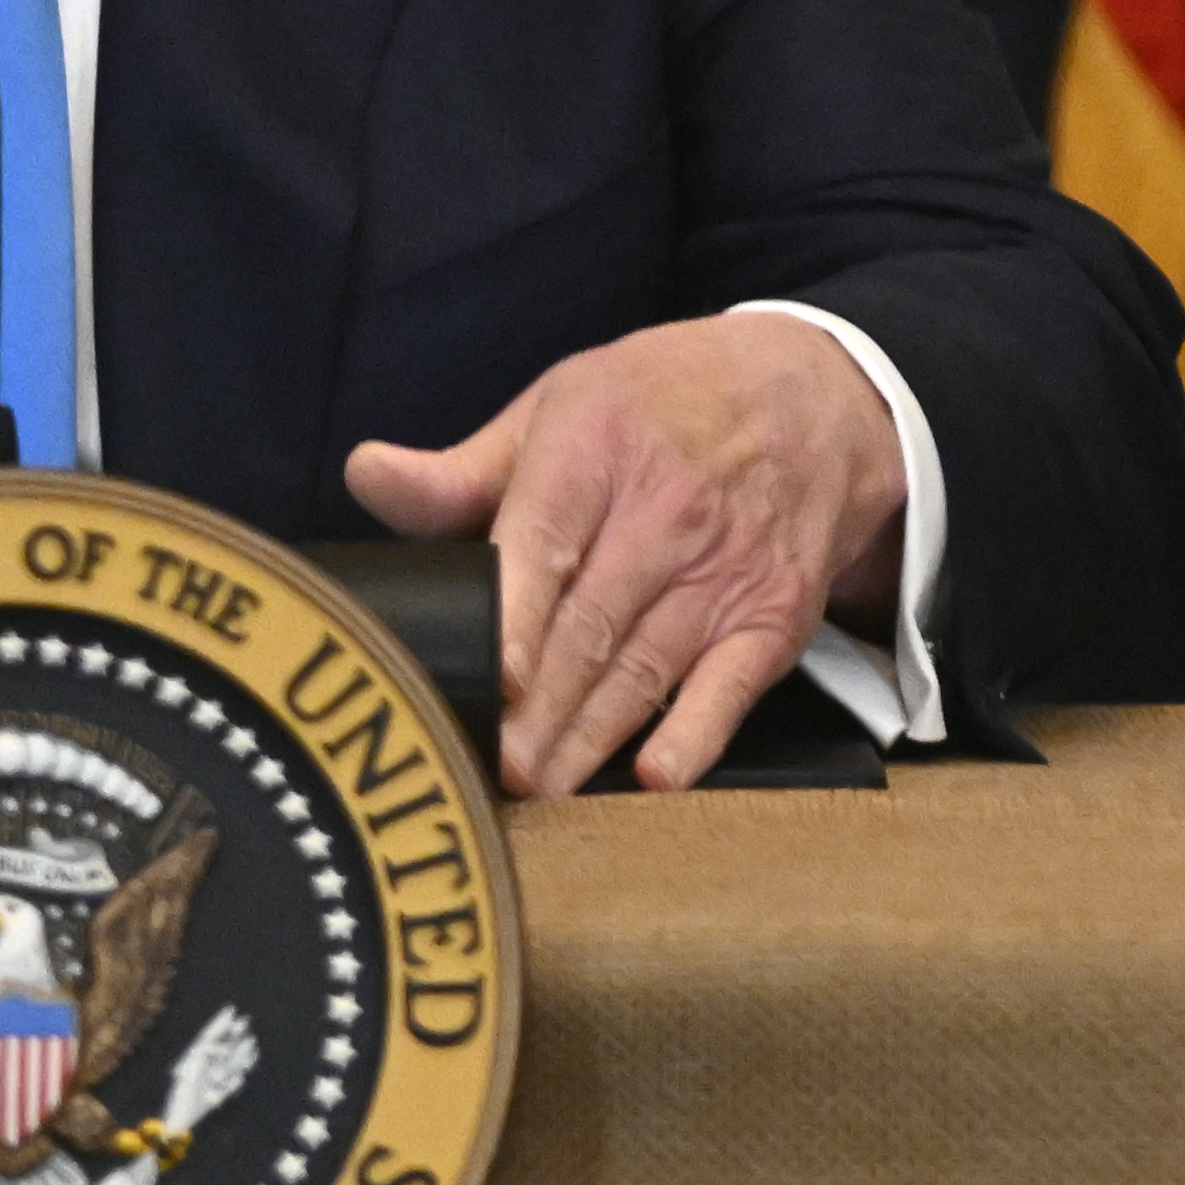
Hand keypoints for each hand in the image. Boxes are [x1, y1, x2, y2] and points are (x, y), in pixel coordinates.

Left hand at [343, 312, 903, 797]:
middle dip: (542, 705)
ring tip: (541, 788)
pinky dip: (696, 734)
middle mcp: (665, 514)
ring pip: (647, 666)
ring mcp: (725, 570)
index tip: (496, 675)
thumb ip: (462, 469)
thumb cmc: (661, 403)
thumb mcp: (560, 407)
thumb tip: (367, 476)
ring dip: (592, 736)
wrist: (817, 396)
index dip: (520, 615)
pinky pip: (732, 685)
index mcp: (595, 451)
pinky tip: (656, 777)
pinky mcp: (774, 615)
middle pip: (592, 623)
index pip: (547, 542)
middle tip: (494, 768)